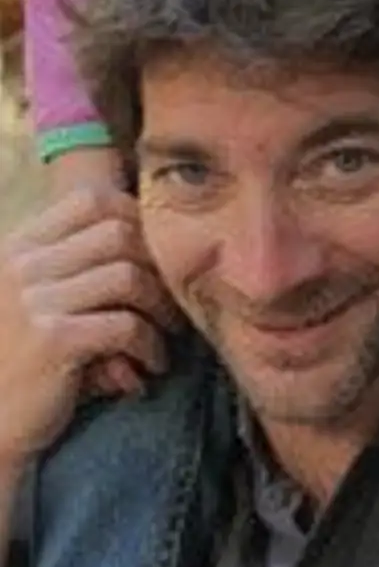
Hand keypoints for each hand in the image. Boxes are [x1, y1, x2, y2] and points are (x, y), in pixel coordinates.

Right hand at [0, 191, 172, 465]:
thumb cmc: (21, 365)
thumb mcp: (38, 305)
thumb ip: (79, 272)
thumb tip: (159, 249)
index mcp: (17, 248)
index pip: (89, 200)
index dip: (137, 218)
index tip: (158, 254)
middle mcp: (20, 265)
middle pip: (119, 233)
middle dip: (159, 265)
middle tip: (172, 301)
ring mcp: (32, 300)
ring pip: (128, 276)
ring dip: (162, 307)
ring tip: (167, 335)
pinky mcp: (52, 340)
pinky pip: (127, 325)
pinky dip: (151, 346)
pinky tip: (151, 366)